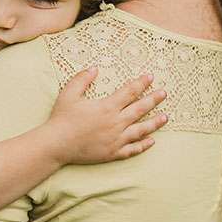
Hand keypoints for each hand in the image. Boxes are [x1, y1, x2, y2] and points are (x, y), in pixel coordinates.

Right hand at [48, 68, 166, 164]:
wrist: (56, 144)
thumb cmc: (61, 118)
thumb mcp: (69, 94)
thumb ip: (82, 79)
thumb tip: (95, 68)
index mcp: (107, 107)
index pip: (130, 92)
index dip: (142, 83)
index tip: (151, 77)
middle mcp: (115, 123)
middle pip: (140, 109)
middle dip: (154, 99)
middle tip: (164, 93)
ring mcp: (116, 139)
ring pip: (141, 129)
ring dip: (155, 122)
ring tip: (165, 117)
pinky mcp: (113, 153)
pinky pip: (133, 149)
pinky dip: (143, 145)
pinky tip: (151, 141)